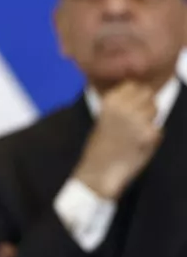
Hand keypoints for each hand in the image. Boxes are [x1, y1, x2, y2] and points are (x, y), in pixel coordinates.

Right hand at [74, 81, 161, 199]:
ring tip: (135, 131)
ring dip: (149, 117)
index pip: (133, 84)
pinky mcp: (151, 135)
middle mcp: (125, 107)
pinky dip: (151, 135)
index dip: (133, 92)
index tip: (130, 102)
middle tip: (135, 117)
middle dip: (144, 102)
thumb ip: (120, 104)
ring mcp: (140, 120)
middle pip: (147, 93)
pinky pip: (158, 127)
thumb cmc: (99, 147)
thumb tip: (138, 92)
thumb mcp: (103, 117)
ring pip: (155, 108)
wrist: (99, 172)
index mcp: (110, 101)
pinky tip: (138, 144)